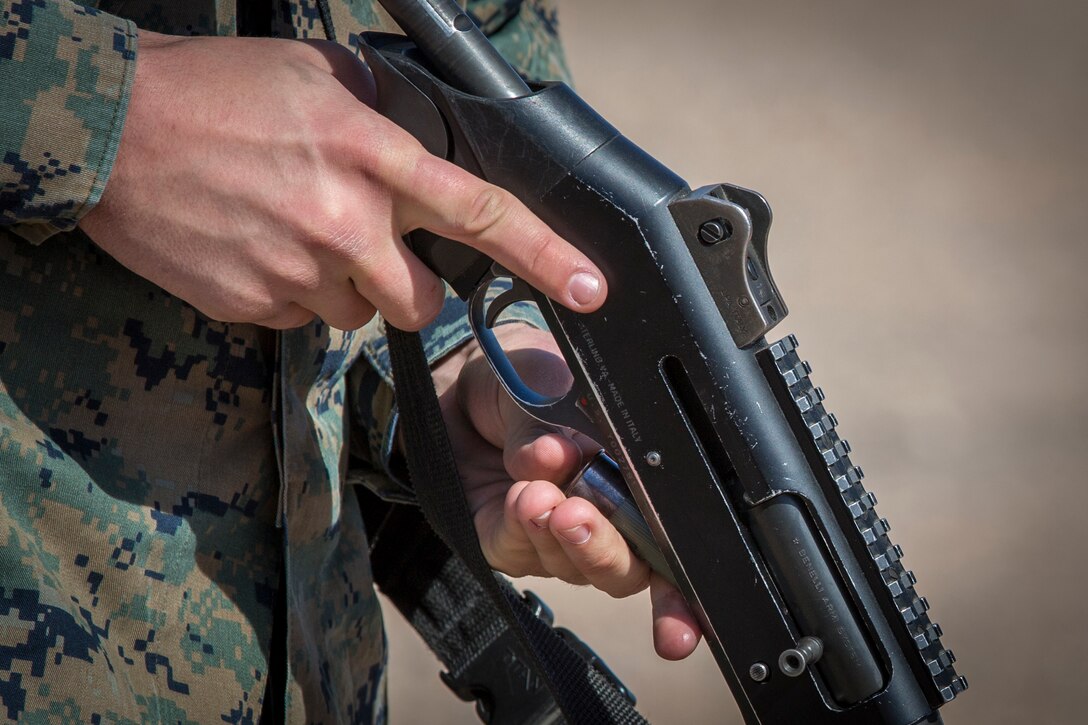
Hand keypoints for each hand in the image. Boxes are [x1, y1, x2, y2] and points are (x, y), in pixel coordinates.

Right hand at [80, 33, 605, 329]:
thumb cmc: (213, 92)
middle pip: (423, 303)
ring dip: (346, 289)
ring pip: (361, 317)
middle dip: (410, 289)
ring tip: (296, 236)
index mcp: (373, 158)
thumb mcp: (315, 77)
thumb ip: (383, 117)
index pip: (482, 214)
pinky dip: (294, 295)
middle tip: (369, 248)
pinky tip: (259, 248)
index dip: (547, 256)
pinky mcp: (256, 307)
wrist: (112, 131)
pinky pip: (303, 321)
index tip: (591, 288)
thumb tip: (420, 142)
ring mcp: (299, 272)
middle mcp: (346, 224)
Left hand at [432, 324, 701, 659]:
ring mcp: (554, 539)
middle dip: (606, 552)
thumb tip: (555, 458)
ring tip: (539, 496)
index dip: (682, 593)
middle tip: (580, 517)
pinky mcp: (504, 543)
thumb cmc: (528, 381)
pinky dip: (519, 527)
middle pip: (625, 571)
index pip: (673, 544)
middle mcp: (605, 522)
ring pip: (573, 567)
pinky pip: (519, 552)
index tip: (678, 613)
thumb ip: (555, 416)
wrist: (466, 384)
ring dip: (559, 536)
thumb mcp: (547, 378)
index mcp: (638, 485)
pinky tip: (519, 499)